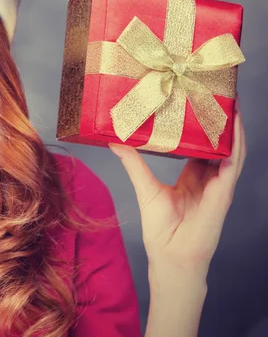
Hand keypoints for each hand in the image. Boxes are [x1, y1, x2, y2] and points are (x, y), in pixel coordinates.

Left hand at [108, 97, 245, 275]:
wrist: (172, 256)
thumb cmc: (160, 229)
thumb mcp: (144, 187)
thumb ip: (133, 162)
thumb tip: (114, 141)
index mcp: (192, 178)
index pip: (199, 147)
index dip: (200, 127)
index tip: (193, 104)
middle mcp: (208, 179)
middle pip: (217, 145)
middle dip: (219, 122)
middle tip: (215, 95)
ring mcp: (218, 185)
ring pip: (230, 149)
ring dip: (232, 127)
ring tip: (230, 102)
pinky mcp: (223, 191)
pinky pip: (234, 162)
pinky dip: (236, 142)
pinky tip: (235, 125)